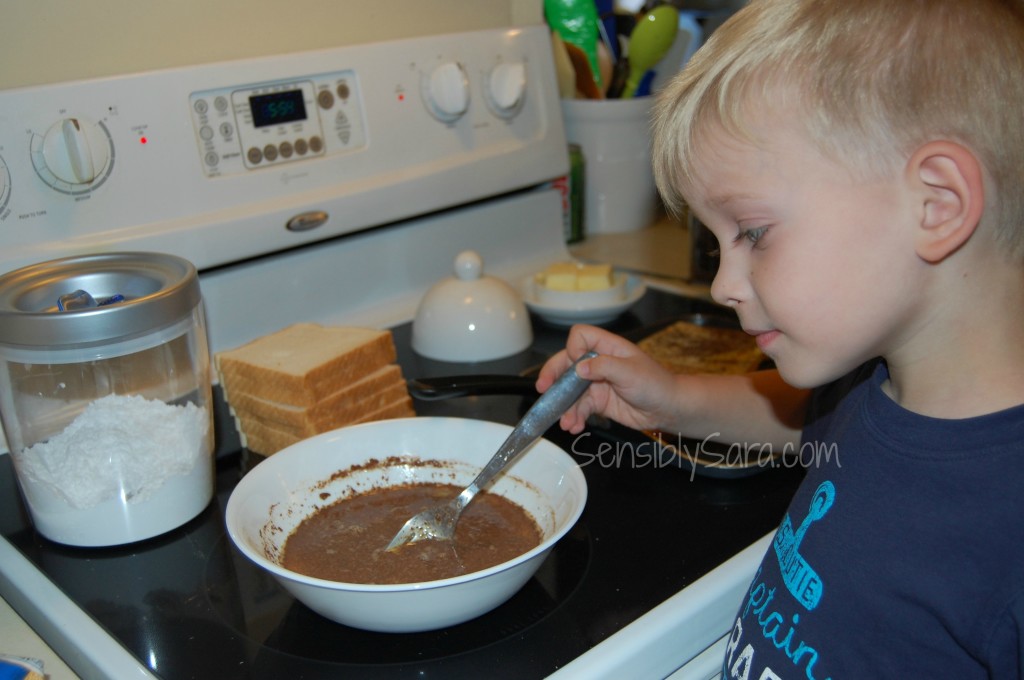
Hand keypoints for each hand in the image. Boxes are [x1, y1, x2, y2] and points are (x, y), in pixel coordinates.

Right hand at [536, 324, 680, 433]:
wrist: (668, 409)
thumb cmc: (655, 384)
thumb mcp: (630, 371)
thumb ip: (603, 366)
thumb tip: (578, 368)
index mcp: (607, 347)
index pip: (580, 336)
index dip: (573, 348)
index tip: (575, 364)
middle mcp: (599, 362)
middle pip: (567, 363)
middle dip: (553, 377)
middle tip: (543, 390)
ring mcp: (597, 383)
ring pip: (571, 390)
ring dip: (565, 406)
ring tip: (566, 422)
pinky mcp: (598, 402)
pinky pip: (579, 408)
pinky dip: (574, 417)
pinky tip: (574, 426)